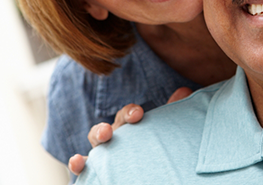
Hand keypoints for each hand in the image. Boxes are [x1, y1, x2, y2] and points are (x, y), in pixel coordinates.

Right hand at [68, 87, 192, 175]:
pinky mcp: (95, 170)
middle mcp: (113, 137)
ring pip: (94, 145)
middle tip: (109, 131)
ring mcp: (103, 154)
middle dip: (105, 128)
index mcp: (128, 126)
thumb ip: (171, 112)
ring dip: (94, 139)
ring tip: (100, 139)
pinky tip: (77, 162)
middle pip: (105, 129)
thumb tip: (185, 90)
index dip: (130, 112)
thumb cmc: (152, 147)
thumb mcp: (161, 129)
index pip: (126, 115)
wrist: (146, 171)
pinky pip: (83, 167)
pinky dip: (78, 164)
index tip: (138, 114)